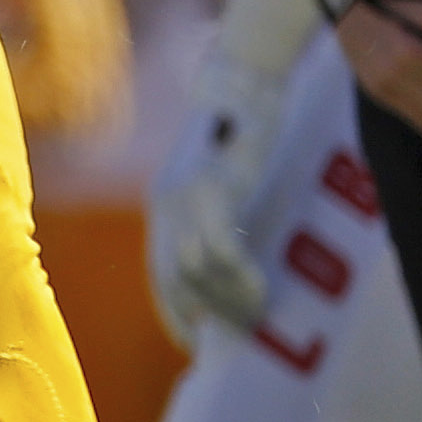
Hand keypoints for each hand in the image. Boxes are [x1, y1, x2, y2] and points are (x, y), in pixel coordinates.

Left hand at [146, 54, 291, 342]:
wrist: (251, 82)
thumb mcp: (227, 180)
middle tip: (241, 330)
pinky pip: (218, 249)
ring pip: (194, 270)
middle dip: (207, 314)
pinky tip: (260, 289)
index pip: (161, 274)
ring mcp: (187, 197)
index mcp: (167, 205)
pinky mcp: (213, 190)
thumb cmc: (251, 133)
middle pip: (175, 279)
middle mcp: (168, 203)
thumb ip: (221, 218)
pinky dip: (238, 276)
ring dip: (227, 299)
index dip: (176, 313)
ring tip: (259, 309)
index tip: (198, 339)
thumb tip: (240, 270)